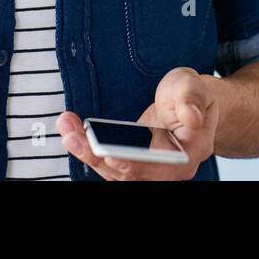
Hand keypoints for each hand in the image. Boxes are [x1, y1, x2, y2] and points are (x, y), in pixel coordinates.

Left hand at [56, 66, 217, 179]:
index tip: (112, 157)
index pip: (163, 168)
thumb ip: (191, 98)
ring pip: (115, 171)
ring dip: (87, 152)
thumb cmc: (188, 94)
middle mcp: (169, 169)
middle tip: (73, 136)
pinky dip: (88, 148)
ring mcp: (149, 170)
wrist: (185, 103)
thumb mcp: (192, 85)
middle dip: (98, 156)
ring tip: (67, 128)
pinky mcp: (131, 165)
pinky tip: (72, 130)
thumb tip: (191, 117)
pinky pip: (108, 163)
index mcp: (189, 152)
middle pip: (131, 173)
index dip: (137, 165)